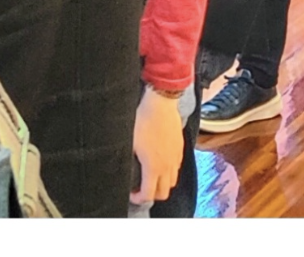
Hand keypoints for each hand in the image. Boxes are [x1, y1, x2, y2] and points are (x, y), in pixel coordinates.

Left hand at [131, 89, 185, 205]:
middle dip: (152, 195)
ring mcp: (175, 157)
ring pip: (172, 181)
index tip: (131, 194)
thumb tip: (123, 170)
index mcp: (153, 167)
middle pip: (164, 193)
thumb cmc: (142, 121)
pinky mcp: (180, 148)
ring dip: (162, 184)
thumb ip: (128, 161)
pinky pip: (177, 167)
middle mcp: (167, 165)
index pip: (149, 195)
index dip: (138, 199)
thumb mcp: (129, 142)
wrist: (160, 104)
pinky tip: (160, 162)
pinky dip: (169, 171)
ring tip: (150, 177)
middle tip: (141, 188)